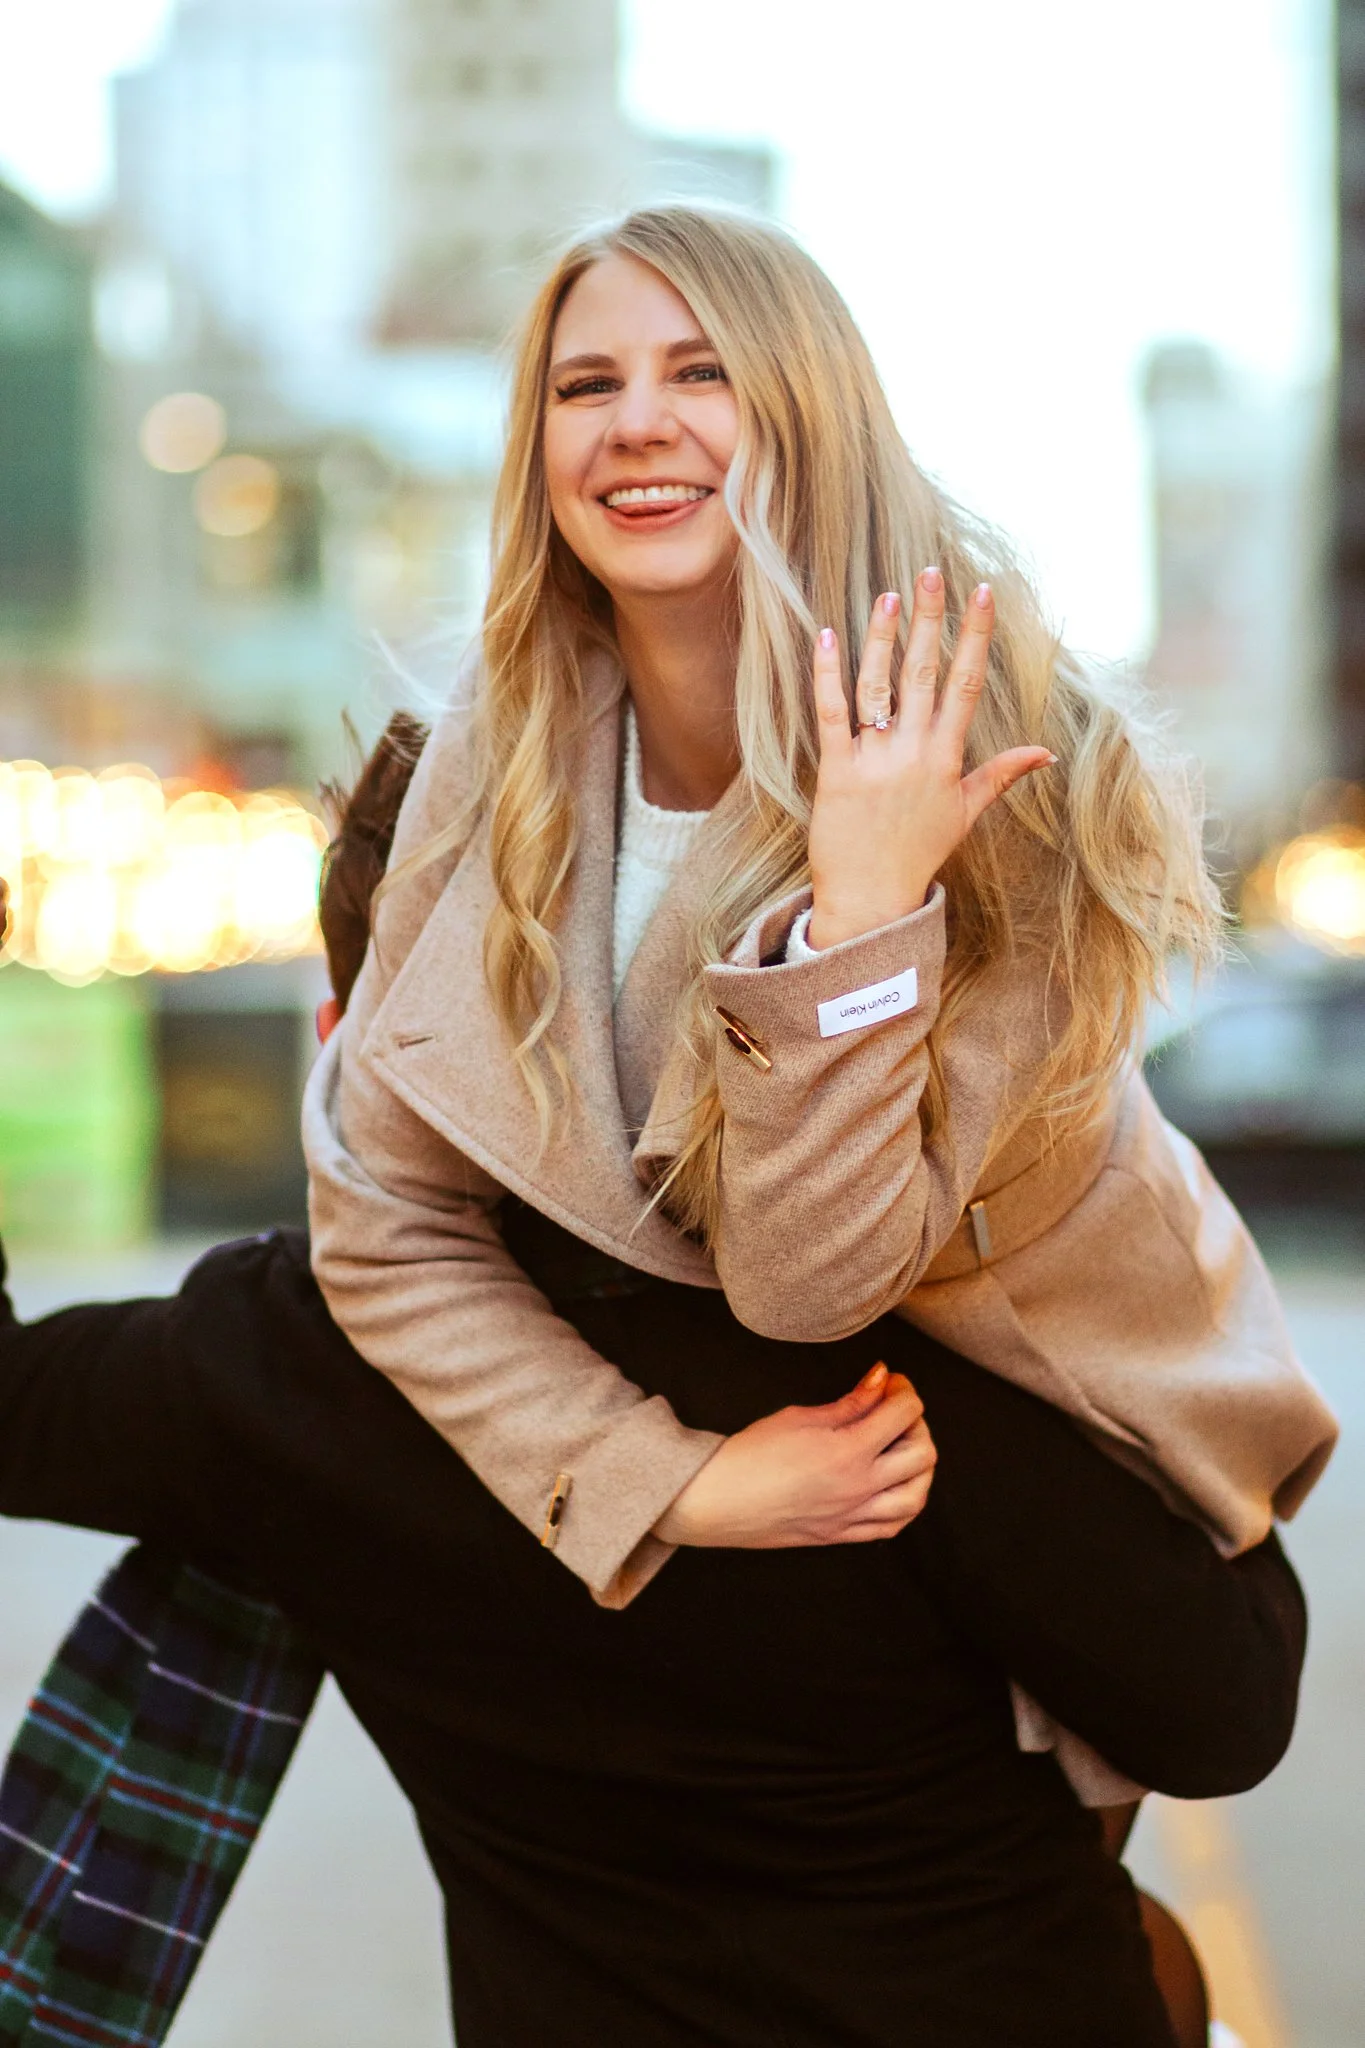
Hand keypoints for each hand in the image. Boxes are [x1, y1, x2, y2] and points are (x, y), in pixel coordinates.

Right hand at [652, 1363, 935, 1548]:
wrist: (718, 1499)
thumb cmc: (751, 1453)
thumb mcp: (801, 1416)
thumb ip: (850, 1402)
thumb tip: (882, 1377)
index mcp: (848, 1452)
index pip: (904, 1414)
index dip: (903, 1389)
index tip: (889, 1381)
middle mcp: (859, 1488)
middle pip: (923, 1454)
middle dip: (917, 1423)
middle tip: (894, 1410)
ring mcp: (852, 1516)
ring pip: (916, 1496)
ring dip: (920, 1467)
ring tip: (902, 1447)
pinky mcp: (841, 1534)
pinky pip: (892, 1525)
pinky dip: (905, 1503)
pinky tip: (894, 1485)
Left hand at [807, 570, 1054, 948]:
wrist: (870, 899)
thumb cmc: (917, 853)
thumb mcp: (965, 813)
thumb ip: (1001, 774)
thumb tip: (1046, 752)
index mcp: (948, 758)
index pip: (967, 683)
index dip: (976, 635)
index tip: (982, 593)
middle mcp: (914, 754)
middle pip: (925, 673)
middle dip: (930, 620)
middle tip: (932, 572)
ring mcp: (875, 761)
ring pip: (880, 687)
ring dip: (884, 638)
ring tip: (888, 594)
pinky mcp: (836, 772)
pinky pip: (832, 715)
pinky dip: (828, 675)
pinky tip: (826, 637)